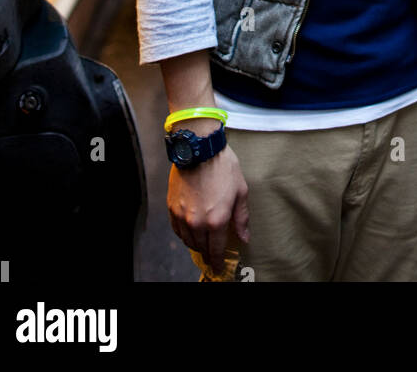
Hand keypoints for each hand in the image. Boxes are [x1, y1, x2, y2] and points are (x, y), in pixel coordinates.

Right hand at [167, 139, 249, 273]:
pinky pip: (176, 229)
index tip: (217, 267)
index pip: (215, 250)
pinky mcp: (172, 207)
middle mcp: (197, 222)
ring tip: (202, 241)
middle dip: (207, 252)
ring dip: (195, 244)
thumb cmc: (223, 166)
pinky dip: (183, 234)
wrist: (200, 148)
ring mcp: (183, 215)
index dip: (217, 261)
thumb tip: (244, 237)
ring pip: (187, 240)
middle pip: (200, 247)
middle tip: (211, 254)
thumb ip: (241, 218)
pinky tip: (189, 230)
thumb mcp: (241, 191)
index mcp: (217, 220)